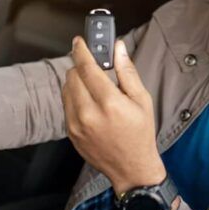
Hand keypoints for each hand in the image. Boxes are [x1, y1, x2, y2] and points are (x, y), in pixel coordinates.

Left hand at [62, 37, 165, 194]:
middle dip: (81, 66)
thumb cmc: (140, 134)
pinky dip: (75, 97)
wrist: (131, 168)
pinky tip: (90, 102)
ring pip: (66, 89)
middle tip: (93, 66)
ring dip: (76, 81)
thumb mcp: (141, 100)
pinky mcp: (70, 132)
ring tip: (94, 86)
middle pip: (73, 76)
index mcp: (109, 103)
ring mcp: (76, 125)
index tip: (79, 41)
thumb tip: (118, 48)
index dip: (81, 50)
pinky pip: (66, 105)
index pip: (86, 68)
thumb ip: (127, 72)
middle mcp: (89, 114)